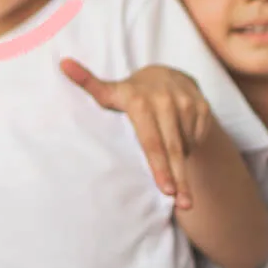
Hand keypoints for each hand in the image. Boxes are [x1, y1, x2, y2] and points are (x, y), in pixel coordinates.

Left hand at [63, 61, 209, 208]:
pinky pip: (197, 139)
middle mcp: (168, 102)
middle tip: (183, 204)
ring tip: (174, 175)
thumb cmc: (130, 91)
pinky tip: (181, 150)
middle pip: (173, 150)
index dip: (158, 167)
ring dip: (182, 166)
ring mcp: (189, 105)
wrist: (167, 74)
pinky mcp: (204, 109)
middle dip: (179, 178)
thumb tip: (63, 63)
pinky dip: (190, 150)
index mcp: (141, 103)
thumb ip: (87, 82)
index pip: (151, 142)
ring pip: (186, 146)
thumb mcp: (109, 90)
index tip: (165, 190)